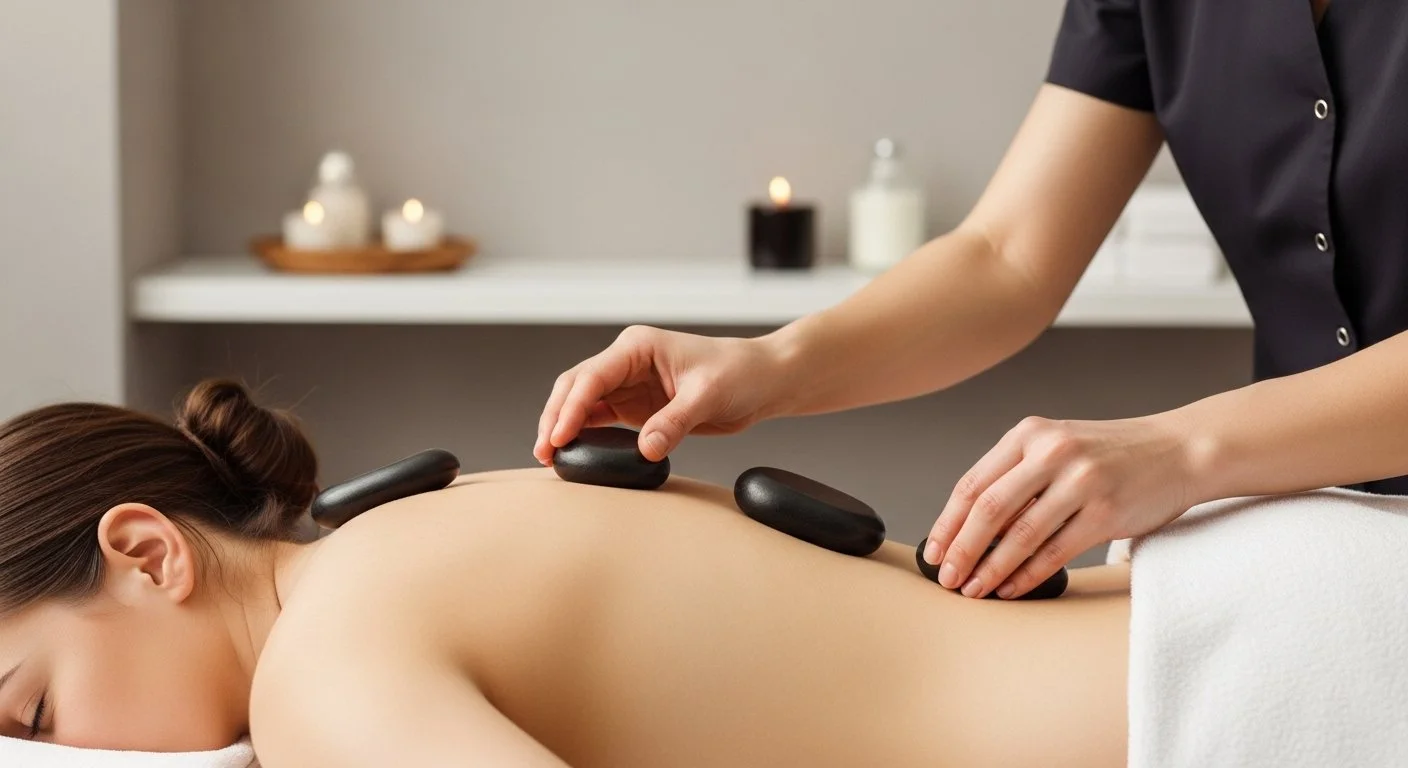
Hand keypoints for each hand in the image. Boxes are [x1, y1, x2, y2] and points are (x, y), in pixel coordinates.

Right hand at [534, 326, 791, 463]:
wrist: (763, 380)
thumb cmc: (740, 373)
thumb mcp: (708, 396)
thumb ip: (674, 422)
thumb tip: (646, 449)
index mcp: (638, 347)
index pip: (592, 375)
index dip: (572, 407)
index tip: (559, 436)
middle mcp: (626, 362)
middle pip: (576, 387)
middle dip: (556, 417)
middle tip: (544, 452)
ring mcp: (628, 385)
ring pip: (581, 404)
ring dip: (563, 428)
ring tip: (549, 459)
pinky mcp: (636, 407)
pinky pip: (600, 421)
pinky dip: (583, 436)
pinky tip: (573, 455)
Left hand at [921, 413, 1200, 598]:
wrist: (1179, 450)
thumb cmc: (1109, 455)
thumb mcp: (1056, 446)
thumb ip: (1016, 474)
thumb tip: (967, 528)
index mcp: (1029, 433)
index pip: (973, 483)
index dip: (947, 522)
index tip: (933, 550)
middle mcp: (1052, 451)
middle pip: (988, 509)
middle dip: (962, 549)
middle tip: (946, 577)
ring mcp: (1080, 481)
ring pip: (1020, 535)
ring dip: (991, 569)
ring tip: (973, 589)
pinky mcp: (1106, 511)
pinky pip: (1055, 552)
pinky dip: (1027, 575)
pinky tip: (1011, 588)